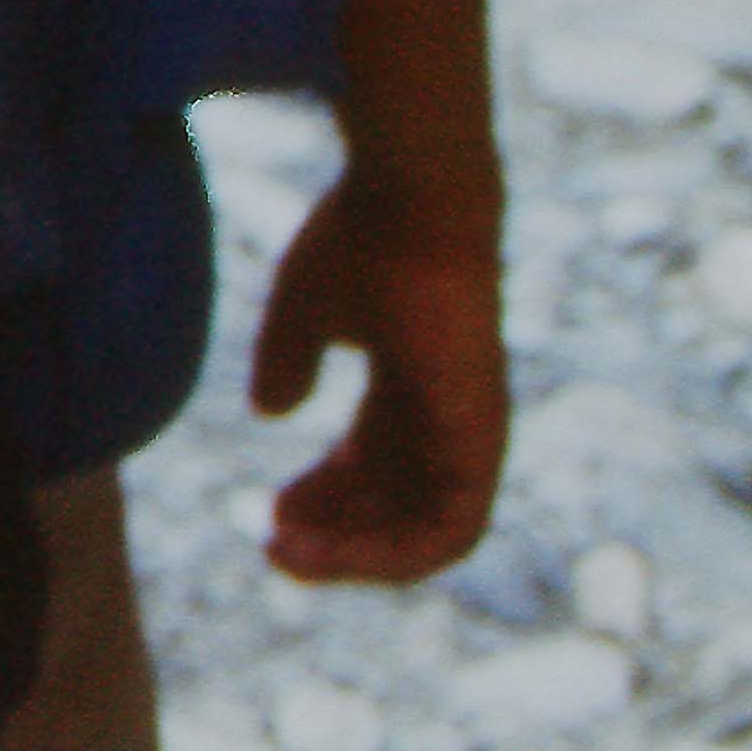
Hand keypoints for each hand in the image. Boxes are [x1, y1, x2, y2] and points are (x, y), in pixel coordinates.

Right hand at [252, 171, 509, 581]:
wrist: (417, 196)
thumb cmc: (365, 233)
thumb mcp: (309, 303)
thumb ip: (289, 357)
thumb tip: (271, 412)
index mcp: (413, 379)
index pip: (374, 459)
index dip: (324, 490)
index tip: (272, 511)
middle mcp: (447, 415)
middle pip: (394, 500)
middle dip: (334, 529)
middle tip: (274, 543)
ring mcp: (469, 431)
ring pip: (423, 531)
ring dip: (357, 554)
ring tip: (290, 554)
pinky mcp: (480, 442)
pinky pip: (450, 532)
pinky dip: (395, 551)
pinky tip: (337, 548)